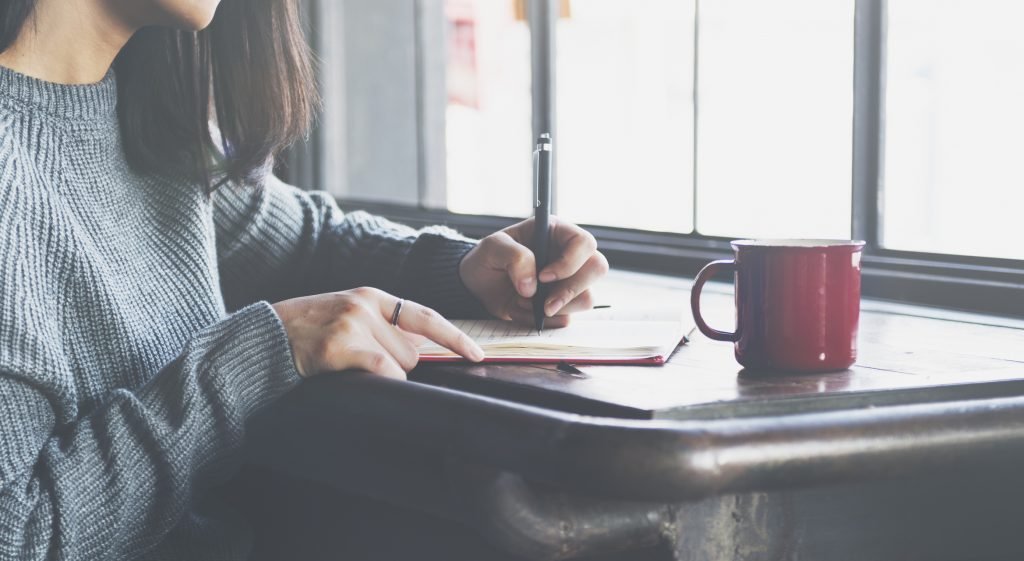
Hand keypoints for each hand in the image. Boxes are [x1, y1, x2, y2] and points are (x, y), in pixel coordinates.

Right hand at [272, 287, 484, 378]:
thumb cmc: (306, 333)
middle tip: (359, 363)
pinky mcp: (340, 346)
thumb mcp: (346, 317)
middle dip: (395, 366)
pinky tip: (356, 379)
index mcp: (371, 297)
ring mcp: (353, 324)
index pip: (425, 316)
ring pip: (399, 366)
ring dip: (382, 376)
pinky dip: (382, 382)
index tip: (477, 354)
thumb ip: (381, 327)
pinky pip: (383, 371)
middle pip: (412, 351)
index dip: (454, 337)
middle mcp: (366, 306)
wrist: (264, 337)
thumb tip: (418, 353)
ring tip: (346, 367)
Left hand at [459, 217, 608, 326]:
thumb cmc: (487, 259)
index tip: (544, 277)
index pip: (584, 243)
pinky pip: (567, 319)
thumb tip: (533, 286)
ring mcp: (568, 282)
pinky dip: (543, 321)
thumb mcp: (492, 248)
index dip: (570, 262)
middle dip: (571, 290)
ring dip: (555, 308)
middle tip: (544, 304)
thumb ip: (514, 258)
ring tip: (522, 304)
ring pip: (587, 298)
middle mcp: (569, 256)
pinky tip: (521, 311)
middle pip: (597, 269)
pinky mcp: (562, 305)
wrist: (477, 285)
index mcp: (556, 233)